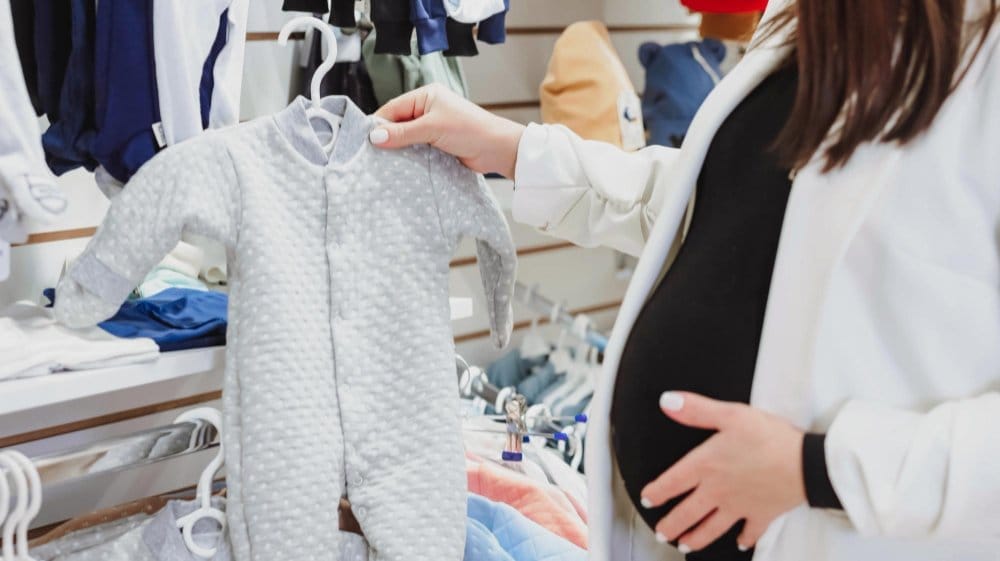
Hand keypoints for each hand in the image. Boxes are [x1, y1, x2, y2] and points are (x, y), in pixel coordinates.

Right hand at [370, 85, 525, 177]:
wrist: (497, 149)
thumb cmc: (469, 130)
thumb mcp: (432, 128)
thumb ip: (403, 133)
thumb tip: (375, 136)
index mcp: (425, 96)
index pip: (393, 108)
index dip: (379, 124)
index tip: (365, 140)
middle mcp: (427, 109)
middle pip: (397, 123)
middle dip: (387, 137)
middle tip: (372, 154)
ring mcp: (432, 127)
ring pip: (406, 137)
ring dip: (398, 149)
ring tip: (383, 162)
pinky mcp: (437, 144)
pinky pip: (416, 148)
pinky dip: (409, 156)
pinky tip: (400, 166)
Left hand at [642, 392, 806, 552]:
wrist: (805, 463)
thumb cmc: (769, 437)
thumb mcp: (731, 414)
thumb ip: (696, 410)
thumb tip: (667, 401)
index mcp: (706, 466)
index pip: (672, 483)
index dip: (656, 492)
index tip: (647, 499)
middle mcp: (718, 491)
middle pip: (687, 513)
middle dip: (671, 525)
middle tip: (662, 533)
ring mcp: (739, 506)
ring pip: (712, 528)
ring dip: (696, 539)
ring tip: (685, 546)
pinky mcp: (762, 514)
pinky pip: (750, 531)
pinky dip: (745, 539)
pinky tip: (740, 543)